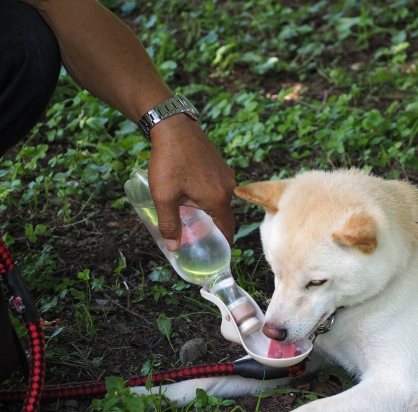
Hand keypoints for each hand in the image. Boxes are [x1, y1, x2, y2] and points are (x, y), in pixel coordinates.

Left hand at [147, 114, 235, 248]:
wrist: (173, 126)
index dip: (224, 244)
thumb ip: (169, 224)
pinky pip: (218, 187)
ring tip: (191, 215)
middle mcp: (228, 188)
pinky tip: (192, 194)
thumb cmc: (169, 161)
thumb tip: (174, 247)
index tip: (218, 255)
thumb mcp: (164, 196)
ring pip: (220, 201)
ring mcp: (226, 174)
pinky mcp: (220, 165)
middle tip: (199, 237)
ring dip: (209, 210)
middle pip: (224, 216)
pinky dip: (209, 196)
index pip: (227, 230)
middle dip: (213, 228)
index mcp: (218, 199)